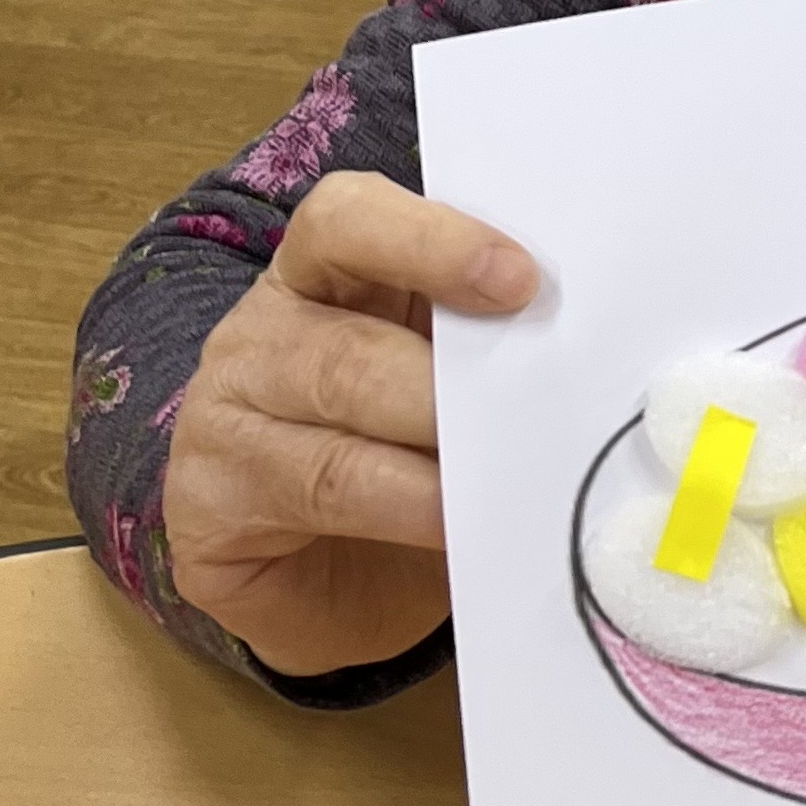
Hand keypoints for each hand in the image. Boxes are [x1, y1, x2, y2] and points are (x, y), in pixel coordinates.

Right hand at [164, 171, 538, 676]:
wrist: (352, 586)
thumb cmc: (423, 458)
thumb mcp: (466, 383)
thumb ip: (500, 341)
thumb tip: (597, 330)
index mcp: (328, 273)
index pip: (350, 219)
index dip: (432, 239)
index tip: (522, 280)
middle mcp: (263, 332)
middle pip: (346, 336)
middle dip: (448, 378)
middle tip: (530, 407)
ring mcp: (222, 417)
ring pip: (332, 412)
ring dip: (432, 444)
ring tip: (508, 471)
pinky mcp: (209, 505)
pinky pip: (314, 491)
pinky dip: (402, 505)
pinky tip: (458, 523)